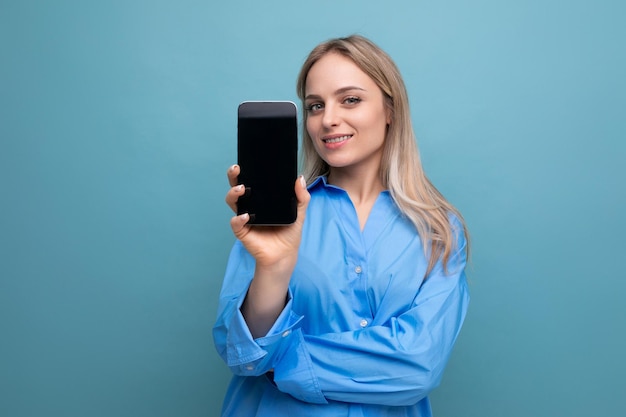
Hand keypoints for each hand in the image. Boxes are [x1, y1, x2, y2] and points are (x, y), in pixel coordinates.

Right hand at [225, 164, 310, 336]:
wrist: (285, 255)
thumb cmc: (289, 232)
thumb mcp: (299, 213)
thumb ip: (302, 197)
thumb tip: (300, 178)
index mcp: (261, 198)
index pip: (251, 180)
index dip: (246, 170)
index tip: (246, 160)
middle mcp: (249, 205)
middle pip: (236, 186)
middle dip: (233, 176)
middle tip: (237, 169)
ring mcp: (244, 217)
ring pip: (232, 201)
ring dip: (234, 194)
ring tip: (242, 189)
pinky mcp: (242, 230)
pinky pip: (236, 222)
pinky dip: (239, 218)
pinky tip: (247, 216)